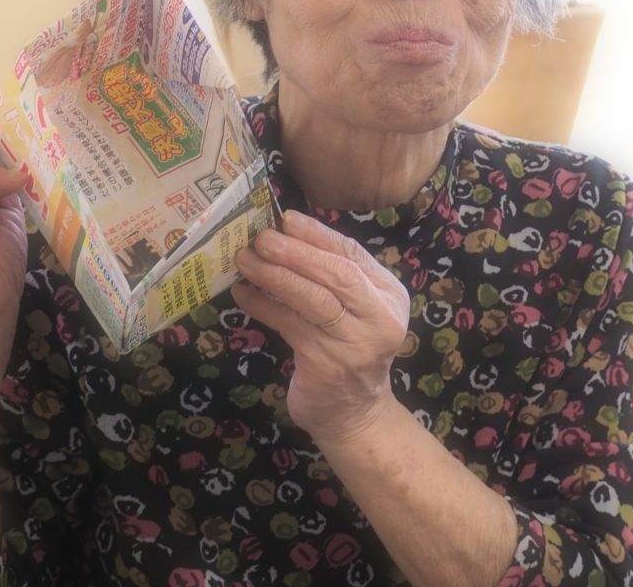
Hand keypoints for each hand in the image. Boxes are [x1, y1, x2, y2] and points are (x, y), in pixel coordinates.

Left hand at [232, 210, 409, 444]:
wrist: (354, 414)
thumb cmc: (348, 348)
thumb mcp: (354, 308)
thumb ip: (332, 276)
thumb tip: (284, 233)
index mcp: (389, 295)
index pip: (352, 255)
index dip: (318, 234)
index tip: (287, 218)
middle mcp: (379, 318)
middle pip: (337, 275)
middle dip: (296, 252)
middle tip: (262, 238)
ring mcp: (355, 345)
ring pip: (313, 300)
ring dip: (274, 276)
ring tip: (245, 260)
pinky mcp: (328, 366)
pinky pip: (290, 326)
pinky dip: (263, 306)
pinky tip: (243, 294)